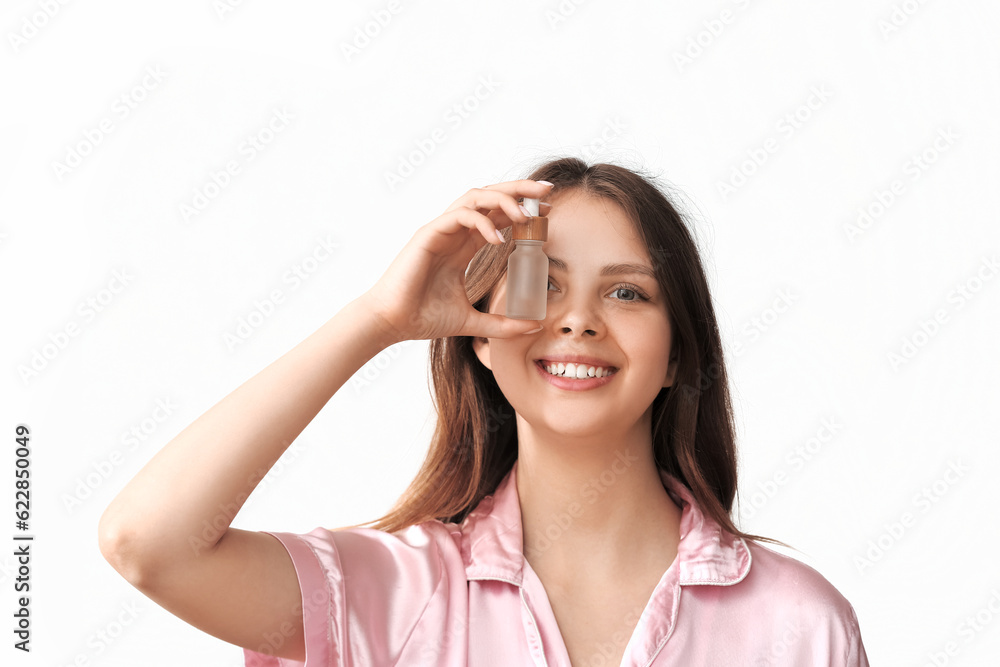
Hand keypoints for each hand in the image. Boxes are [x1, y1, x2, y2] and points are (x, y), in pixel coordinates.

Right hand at [362, 180, 553, 343]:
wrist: (393, 323)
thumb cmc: (424, 318)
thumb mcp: (473, 321)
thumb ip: (502, 323)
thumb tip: (533, 327)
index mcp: (463, 246)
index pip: (497, 216)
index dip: (522, 210)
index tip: (547, 212)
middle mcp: (453, 232)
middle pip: (489, 197)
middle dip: (520, 190)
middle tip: (547, 192)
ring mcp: (440, 230)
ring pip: (475, 197)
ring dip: (504, 199)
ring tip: (526, 214)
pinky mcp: (428, 234)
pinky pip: (460, 216)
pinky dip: (482, 221)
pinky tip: (499, 238)